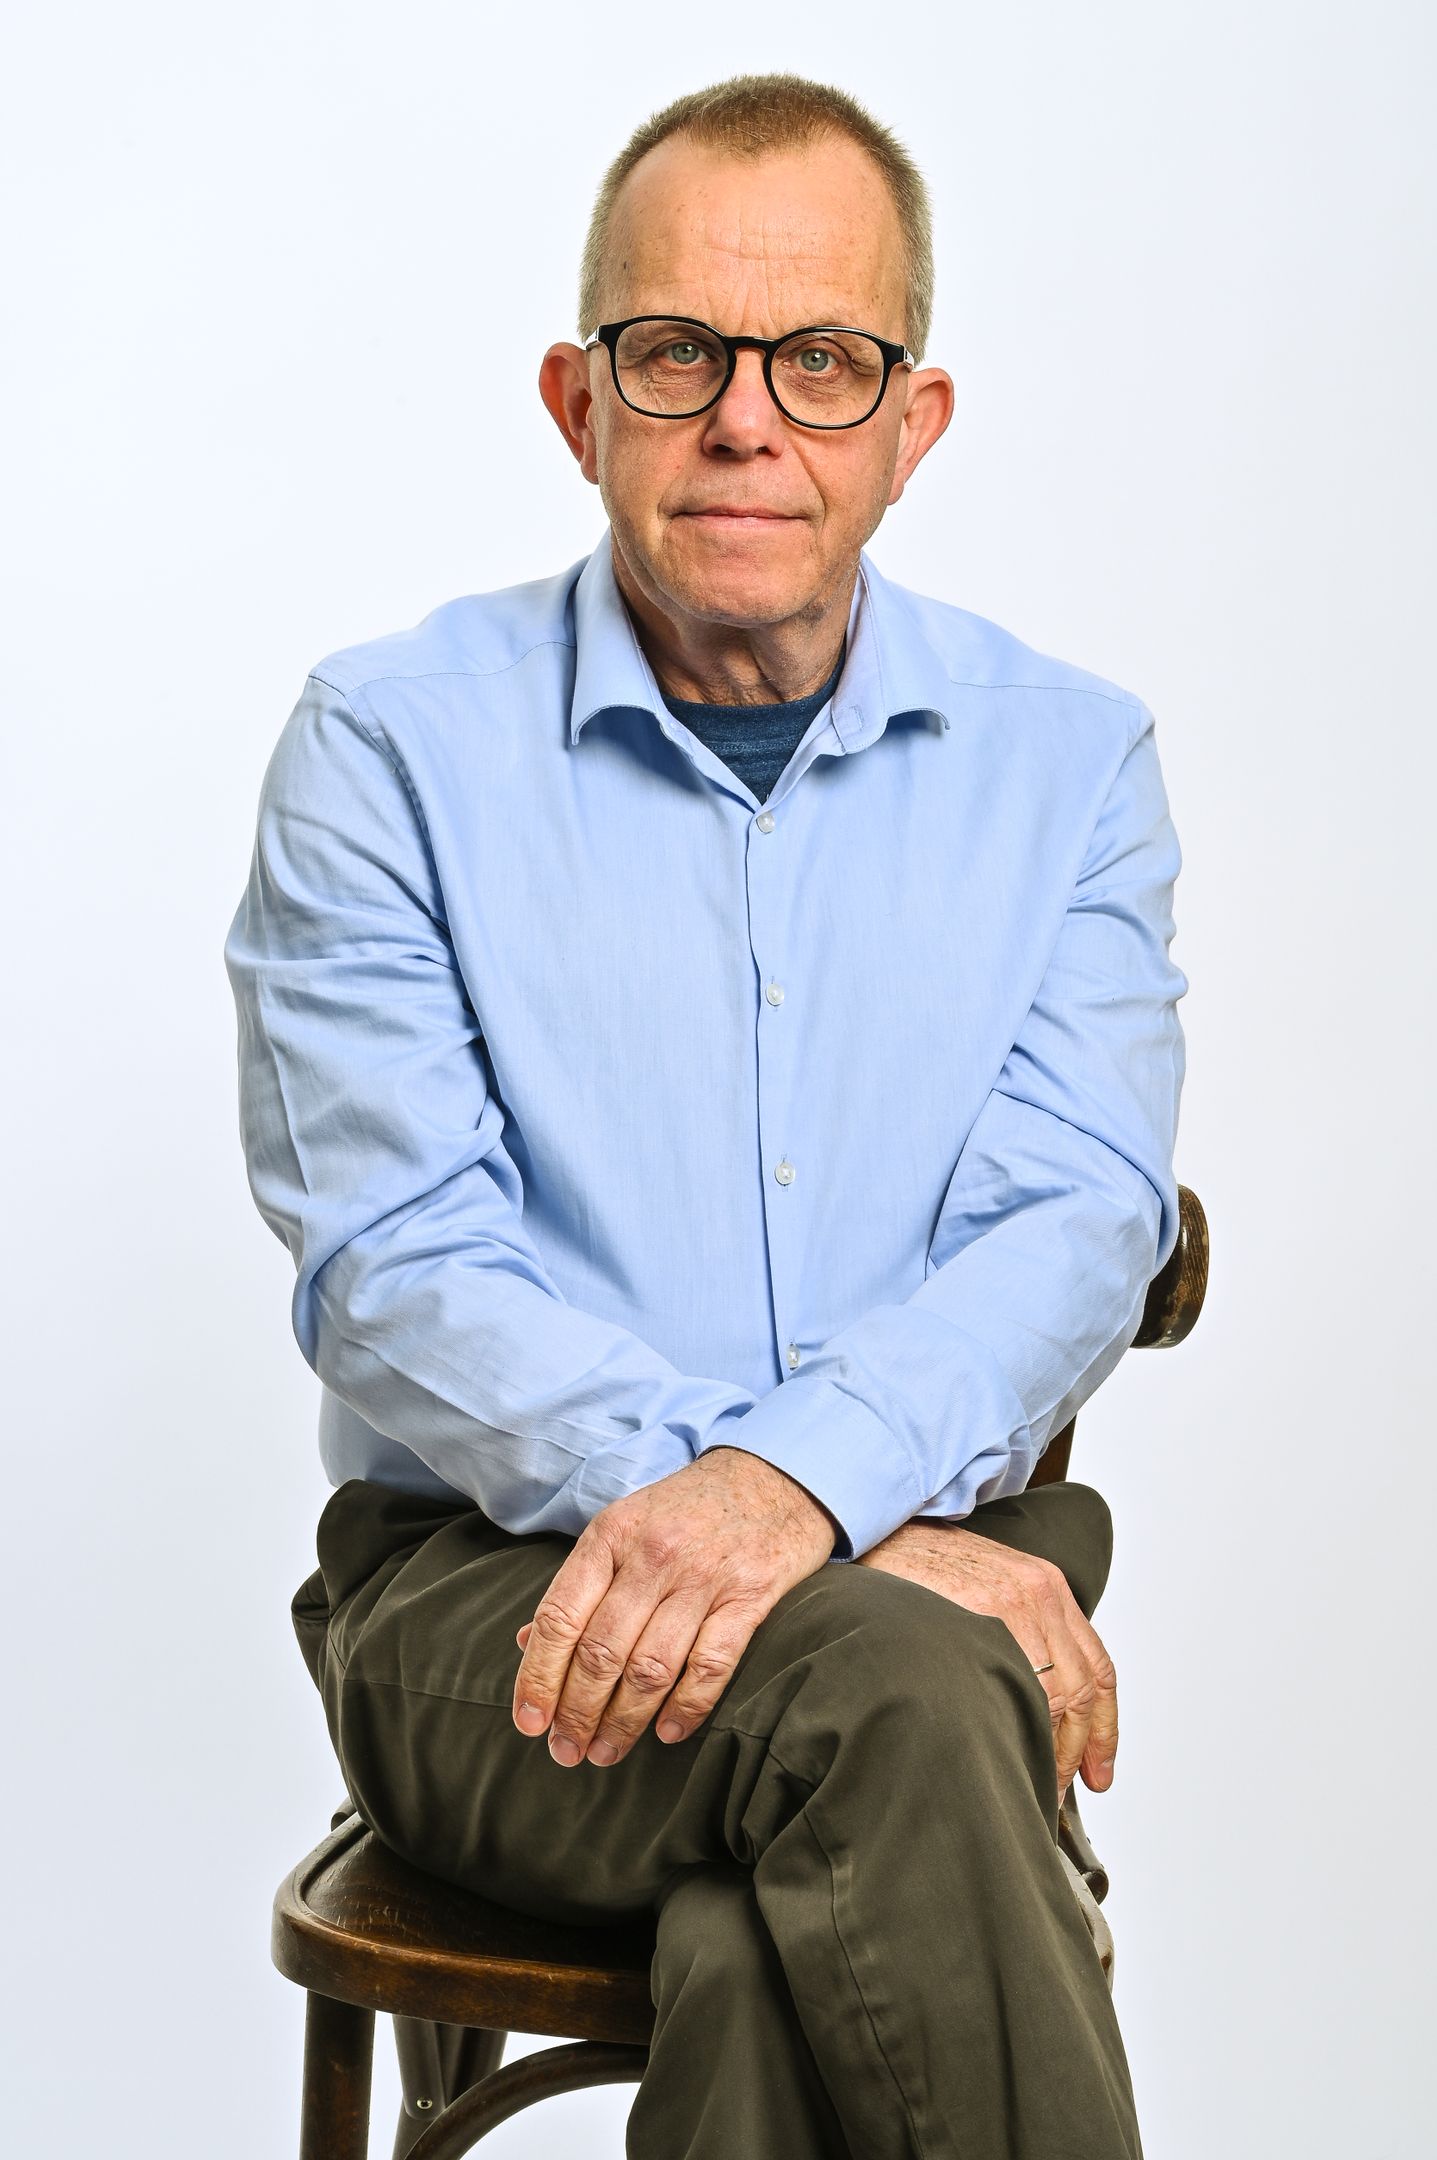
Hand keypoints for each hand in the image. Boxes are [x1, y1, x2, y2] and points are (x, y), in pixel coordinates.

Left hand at [511, 1445, 837, 1768]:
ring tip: (606, 1753)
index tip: (529, 1723)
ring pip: (650, 1668)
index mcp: (611, 1534)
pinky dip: (686, 1708)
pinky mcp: (750, 1594)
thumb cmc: (687, 1510)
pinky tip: (668, 1733)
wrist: (773, 1476)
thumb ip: (581, 1584)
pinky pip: (711, 1665)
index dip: (539, 1678)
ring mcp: (704, 1575)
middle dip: (577, 1712)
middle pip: (601, 1652)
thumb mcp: (624, 1527)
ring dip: (623, 1722)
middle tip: (567, 1752)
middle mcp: (653, 1554)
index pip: (561, 1617)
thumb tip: (527, 1643)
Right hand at [857, 1521, 1117, 1806]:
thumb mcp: (984, 1582)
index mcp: (1045, 1587)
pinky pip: (1012, 1689)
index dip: (1103, 1728)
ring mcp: (1010, 1605)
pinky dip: (1014, 1730)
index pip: (1095, 1666)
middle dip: (1074, 1751)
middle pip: (1080, 1692)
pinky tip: (1002, 1753)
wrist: (877, 1533)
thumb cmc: (921, 1564)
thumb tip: (1027, 1698)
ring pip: (1053, 1699)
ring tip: (1030, 1785)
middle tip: (1058, 1788)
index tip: (1098, 1772)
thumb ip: (1015, 1627)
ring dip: (1047, 1750)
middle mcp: (1038, 1596)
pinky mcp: (977, 1616)